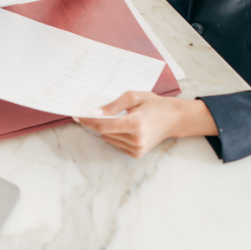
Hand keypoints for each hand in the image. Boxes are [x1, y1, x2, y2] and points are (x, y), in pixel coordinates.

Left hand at [75, 92, 217, 157]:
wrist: (174, 118)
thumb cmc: (154, 104)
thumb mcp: (133, 97)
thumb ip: (112, 105)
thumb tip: (94, 112)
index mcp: (135, 124)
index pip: (103, 126)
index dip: (88, 121)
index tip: (76, 115)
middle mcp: (136, 140)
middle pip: (104, 133)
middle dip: (98, 122)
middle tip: (99, 111)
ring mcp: (137, 149)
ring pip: (109, 139)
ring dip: (109, 129)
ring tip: (124, 118)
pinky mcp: (137, 154)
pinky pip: (116, 143)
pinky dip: (116, 135)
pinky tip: (128, 127)